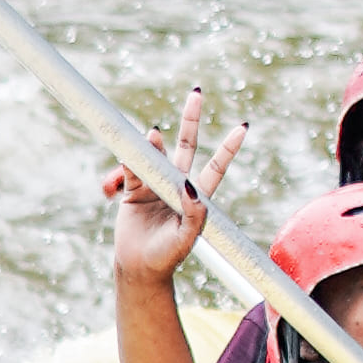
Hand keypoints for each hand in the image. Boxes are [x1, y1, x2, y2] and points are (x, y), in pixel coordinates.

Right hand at [104, 84, 244, 288]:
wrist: (138, 268)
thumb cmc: (167, 258)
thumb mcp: (186, 239)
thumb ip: (194, 214)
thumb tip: (191, 185)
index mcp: (196, 197)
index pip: (216, 166)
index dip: (229, 147)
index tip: (243, 127)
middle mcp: (177, 185)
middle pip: (187, 145)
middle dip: (191, 120)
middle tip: (196, 94)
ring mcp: (154, 185)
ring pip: (154, 154)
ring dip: (151, 145)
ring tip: (151, 137)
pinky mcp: (133, 190)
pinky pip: (129, 169)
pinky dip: (124, 167)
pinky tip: (118, 173)